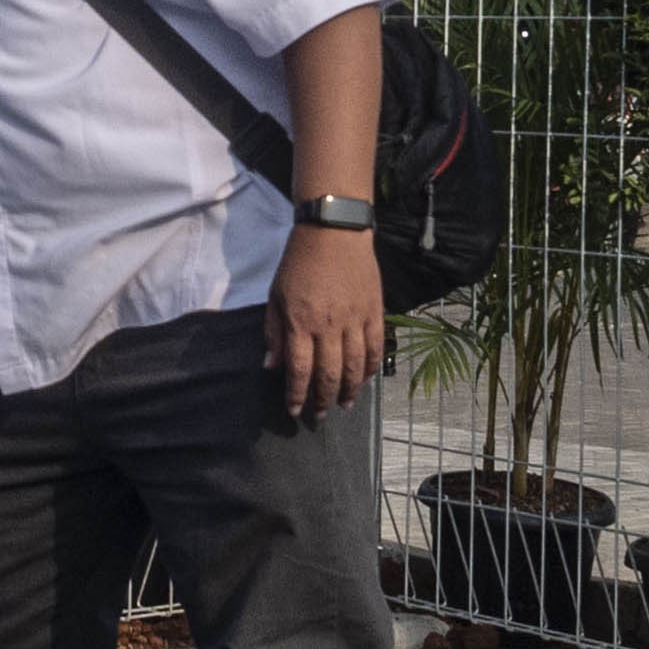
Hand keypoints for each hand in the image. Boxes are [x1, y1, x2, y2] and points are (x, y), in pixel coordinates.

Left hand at [266, 222, 386, 422]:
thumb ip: (274, 332)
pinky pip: (376, 348)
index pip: (300, 369)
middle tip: (320, 415)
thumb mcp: (276, 295)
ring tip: (345, 405)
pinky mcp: (375, 312)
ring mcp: (355, 320)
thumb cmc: (298, 263)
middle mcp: (329, 326)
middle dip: (324, 399)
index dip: (297, 394)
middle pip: (329, 374)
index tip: (294, 411)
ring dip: (350, 390)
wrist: (335, 233)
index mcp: (301, 322)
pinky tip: (365, 379)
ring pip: (356, 366)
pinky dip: (371, 368)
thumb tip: (272, 366)